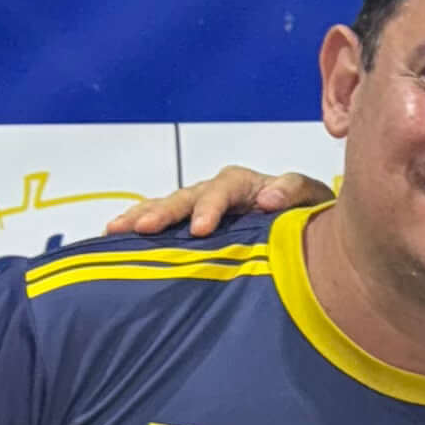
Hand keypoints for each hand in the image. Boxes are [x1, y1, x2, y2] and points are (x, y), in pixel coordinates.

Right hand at [107, 165, 328, 240]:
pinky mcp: (190, 231)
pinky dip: (140, 230)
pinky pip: (163, 227)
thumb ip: (293, 191)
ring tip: (114, 229)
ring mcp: (199, 211)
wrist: (309, 235)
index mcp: (243, 184)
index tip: (201, 229)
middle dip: (164, 211)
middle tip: (143, 227)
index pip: (223, 189)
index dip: (210, 206)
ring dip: (141, 217)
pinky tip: (114, 240)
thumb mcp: (310, 198)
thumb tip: (268, 198)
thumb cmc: (306, 214)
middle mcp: (216, 194)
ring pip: (166, 209)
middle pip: (185, 196)